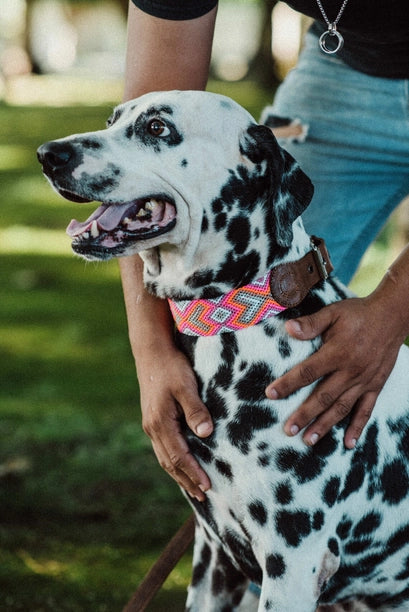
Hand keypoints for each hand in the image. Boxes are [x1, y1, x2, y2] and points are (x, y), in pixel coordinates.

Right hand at [137, 345, 212, 501]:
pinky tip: (182, 463)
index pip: (178, 456)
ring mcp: (151, 424)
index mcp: (160, 422)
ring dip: (178, 474)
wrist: (151, 351)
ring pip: (164, 457)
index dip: (193, 472)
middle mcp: (152, 427)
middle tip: (203, 496)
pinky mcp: (154, 419)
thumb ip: (196, 410)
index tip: (208, 486)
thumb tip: (206, 434)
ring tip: (193, 487)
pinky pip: (163, 447)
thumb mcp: (186, 386)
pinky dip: (173, 461)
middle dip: (186, 480)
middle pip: (169, 462)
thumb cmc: (171, 367)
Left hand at [265, 294, 404, 447]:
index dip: (288, 383)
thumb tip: (288, 328)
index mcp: (337, 352)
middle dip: (305, 414)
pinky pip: (366, 410)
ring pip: (342, 408)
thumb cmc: (359, 314)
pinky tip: (348, 443)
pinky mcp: (376, 386)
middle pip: (323, 396)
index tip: (271, 394)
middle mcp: (351, 370)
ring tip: (309, 440)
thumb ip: (311, 323)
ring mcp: (364, 381)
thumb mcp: (333, 313)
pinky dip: (357, 428)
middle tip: (288, 430)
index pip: (308, 371)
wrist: (393, 316)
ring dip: (325, 425)